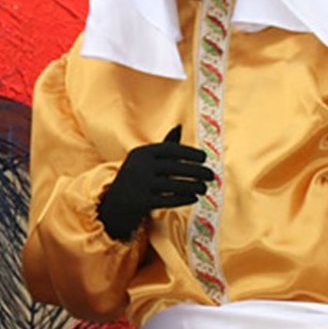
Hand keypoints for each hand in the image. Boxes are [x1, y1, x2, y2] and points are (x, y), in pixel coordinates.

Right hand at [96, 125, 212, 241]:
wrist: (115, 202)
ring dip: (193, 186)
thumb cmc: (137, 176)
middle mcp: (139, 167)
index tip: (205, 157)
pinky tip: (194, 197)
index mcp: (141, 153)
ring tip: (205, 188)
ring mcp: (140, 185)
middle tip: (211, 175)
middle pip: (175, 168)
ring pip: (174, 185)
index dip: (189, 153)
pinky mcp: (142, 202)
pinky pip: (168, 200)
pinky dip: (183, 198)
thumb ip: (164, 145)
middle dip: (197, 171)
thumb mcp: (145, 158)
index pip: (170, 150)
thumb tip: (180, 126)